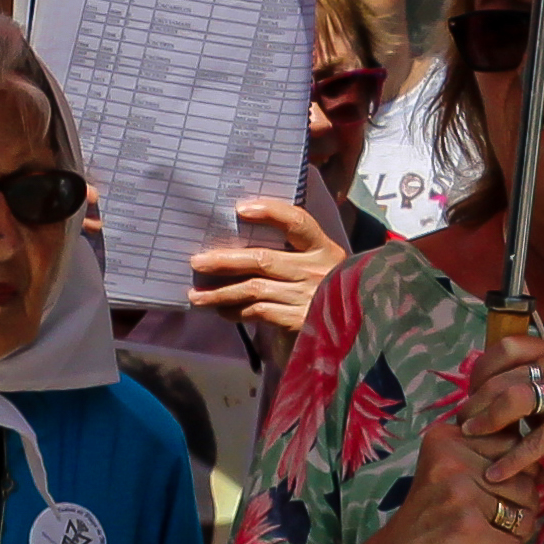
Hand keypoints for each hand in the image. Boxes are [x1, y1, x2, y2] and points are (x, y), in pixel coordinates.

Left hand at [188, 197, 347, 341]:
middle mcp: (319, 270)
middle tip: (197, 261)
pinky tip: (222, 311)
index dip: (271, 212)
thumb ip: (289, 253)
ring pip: (255, 288)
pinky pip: (258, 312)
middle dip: (225, 260)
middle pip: (264, 259)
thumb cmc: (321, 293)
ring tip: (196, 295)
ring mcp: (310, 297)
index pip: (298, 222)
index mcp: (325, 248)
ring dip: (221, 292)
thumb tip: (237, 242)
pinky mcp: (300, 322)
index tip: (240, 208)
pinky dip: (236, 311)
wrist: (347, 335)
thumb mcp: (314, 267)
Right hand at [380, 414, 543, 543]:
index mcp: (447, 438)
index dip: (514, 474)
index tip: (488, 491)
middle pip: (527, 480)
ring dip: (518, 532)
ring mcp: (462, 493)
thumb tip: (539, 460)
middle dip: (522, 506)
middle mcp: (453, 460)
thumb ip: (485, 453)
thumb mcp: (449, 469)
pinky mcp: (470, 526)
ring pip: (527, 512)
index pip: (514, 445)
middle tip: (495, 520)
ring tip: (493, 537)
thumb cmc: (433, 512)